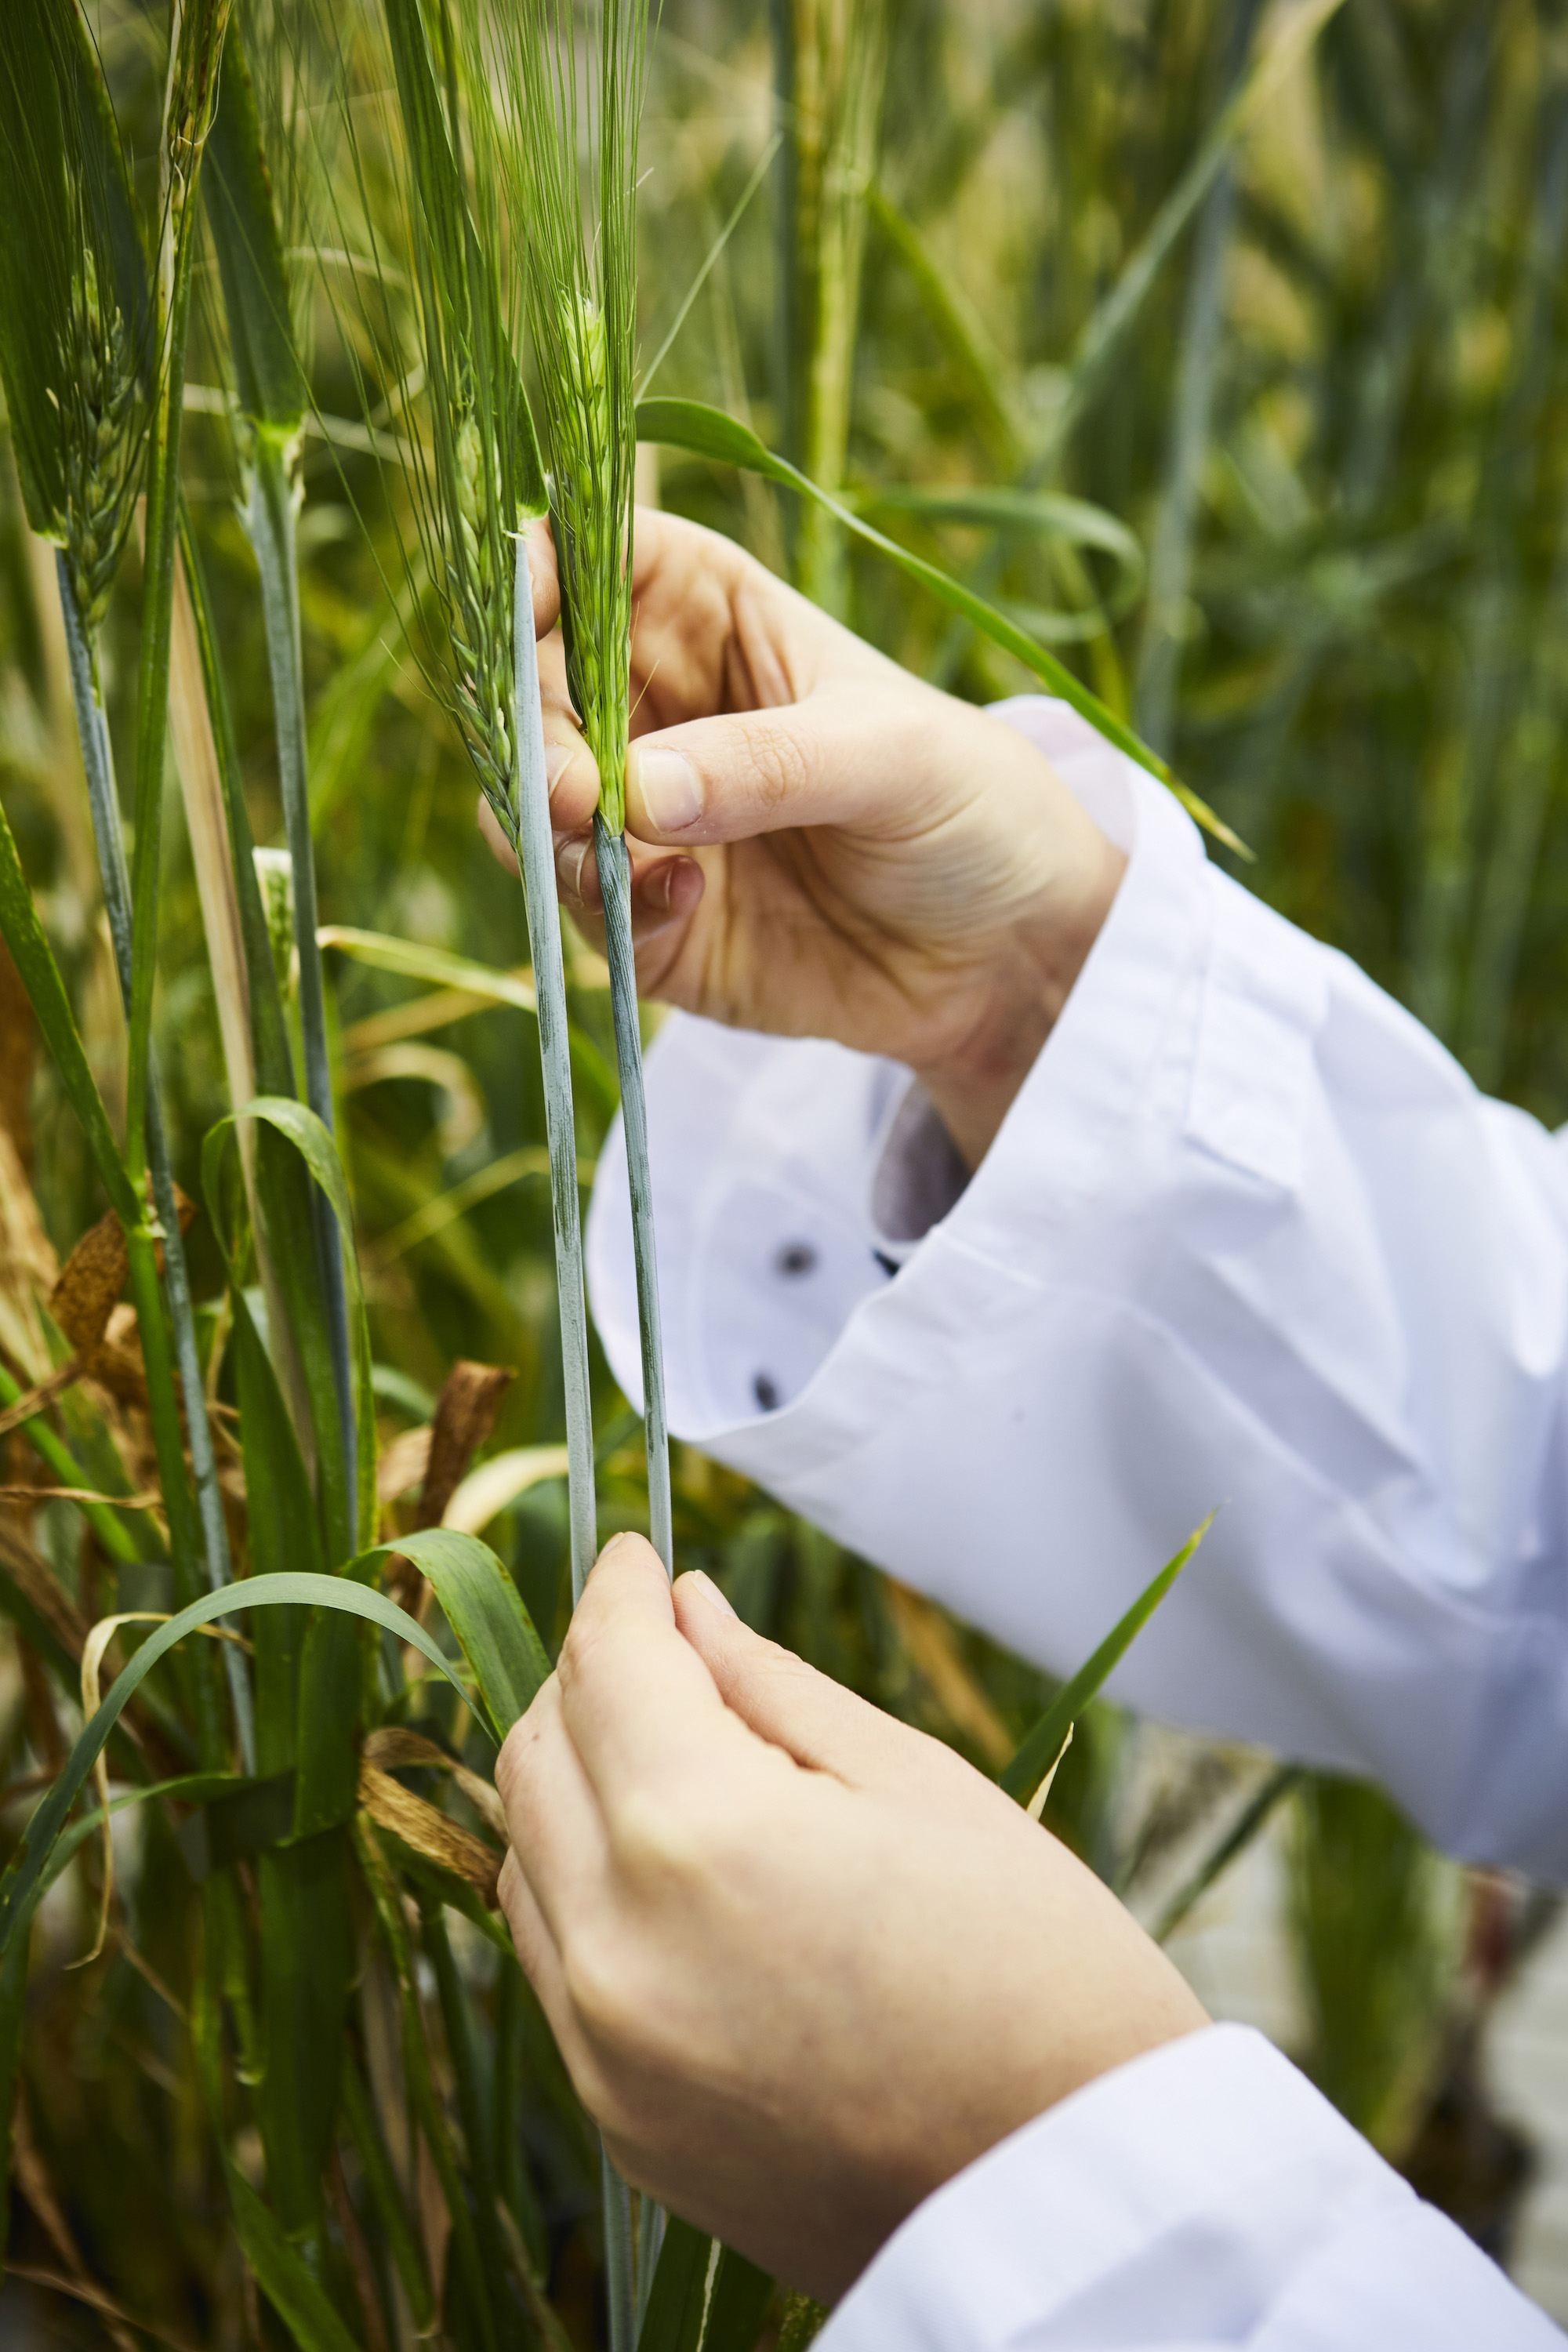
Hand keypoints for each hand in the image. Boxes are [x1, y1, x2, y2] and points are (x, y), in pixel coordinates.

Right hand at [482, 511, 1125, 1165]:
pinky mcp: (647, 915)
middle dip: (536, 735)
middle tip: (576, 792)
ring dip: (552, 829)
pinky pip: (578, 905)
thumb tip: (633, 790)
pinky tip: (684, 907)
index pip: (589, 554)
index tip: (525, 606)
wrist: (1008, 955)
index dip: (540, 565)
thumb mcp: (889, 757)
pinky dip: (606, 907)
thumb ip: (765, 764)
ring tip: (617, 851)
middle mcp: (656, 705)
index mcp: (710, 612)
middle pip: (536, 689)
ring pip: (532, 803)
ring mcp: (644, 814)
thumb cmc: (971, 805)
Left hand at [496, 1535, 1205, 2301]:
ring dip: (576, 1778)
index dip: (617, 1588)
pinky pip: (552, 1959)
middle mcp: (616, 1944)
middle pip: (539, 1749)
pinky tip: (670, 1863)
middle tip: (660, 1641)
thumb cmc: (1041, 1976)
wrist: (1071, 2210)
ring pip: (524, 1853)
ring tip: (670, 1746)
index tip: (634, 1552)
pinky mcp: (615, 2121)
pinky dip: (583, 1883)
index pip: (608, 1663)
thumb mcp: (922, 1788)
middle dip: (590, 1674)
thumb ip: (772, 1688)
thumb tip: (684, 1609)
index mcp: (701, 1837)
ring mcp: (602, 2049)